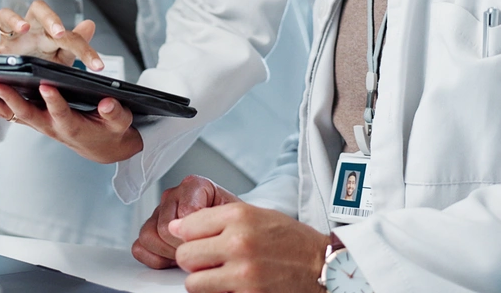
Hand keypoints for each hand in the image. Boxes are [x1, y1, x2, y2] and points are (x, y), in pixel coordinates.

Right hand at [0, 0, 104, 70]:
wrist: (18, 78)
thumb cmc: (41, 63)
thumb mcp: (60, 59)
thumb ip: (75, 47)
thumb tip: (91, 24)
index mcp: (49, 32)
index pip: (68, 32)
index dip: (83, 46)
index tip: (97, 64)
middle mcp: (29, 29)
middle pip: (38, 9)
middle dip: (50, 19)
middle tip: (60, 33)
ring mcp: (9, 38)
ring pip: (6, 16)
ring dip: (15, 19)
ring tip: (23, 29)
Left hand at [0, 82, 142, 163]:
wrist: (100, 147)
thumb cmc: (110, 130)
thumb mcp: (120, 122)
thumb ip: (115, 113)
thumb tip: (108, 104)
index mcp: (72, 126)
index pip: (61, 113)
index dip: (54, 101)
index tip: (47, 85)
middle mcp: (48, 126)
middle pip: (24, 113)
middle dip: (8, 98)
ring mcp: (36, 123)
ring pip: (7, 112)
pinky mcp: (29, 119)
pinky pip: (4, 111)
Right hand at [132, 176, 239, 268]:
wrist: (233, 231)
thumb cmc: (233, 224)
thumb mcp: (234, 217)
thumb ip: (214, 217)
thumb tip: (192, 230)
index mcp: (194, 185)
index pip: (184, 213)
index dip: (196, 235)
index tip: (208, 241)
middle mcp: (173, 196)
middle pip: (164, 227)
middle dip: (182, 246)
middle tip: (198, 252)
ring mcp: (158, 212)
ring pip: (148, 236)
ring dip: (167, 253)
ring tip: (187, 254)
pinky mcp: (149, 230)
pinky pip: (139, 247)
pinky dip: (155, 259)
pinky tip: (173, 258)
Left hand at [168, 201, 330, 292]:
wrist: (324, 267)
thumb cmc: (292, 241)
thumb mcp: (257, 216)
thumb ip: (215, 219)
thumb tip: (176, 228)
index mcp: (239, 216)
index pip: (187, 226)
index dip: (191, 236)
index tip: (200, 241)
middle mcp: (239, 242)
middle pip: (185, 256)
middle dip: (195, 261)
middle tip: (211, 262)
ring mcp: (243, 273)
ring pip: (193, 283)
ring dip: (204, 282)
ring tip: (223, 277)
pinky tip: (236, 287)